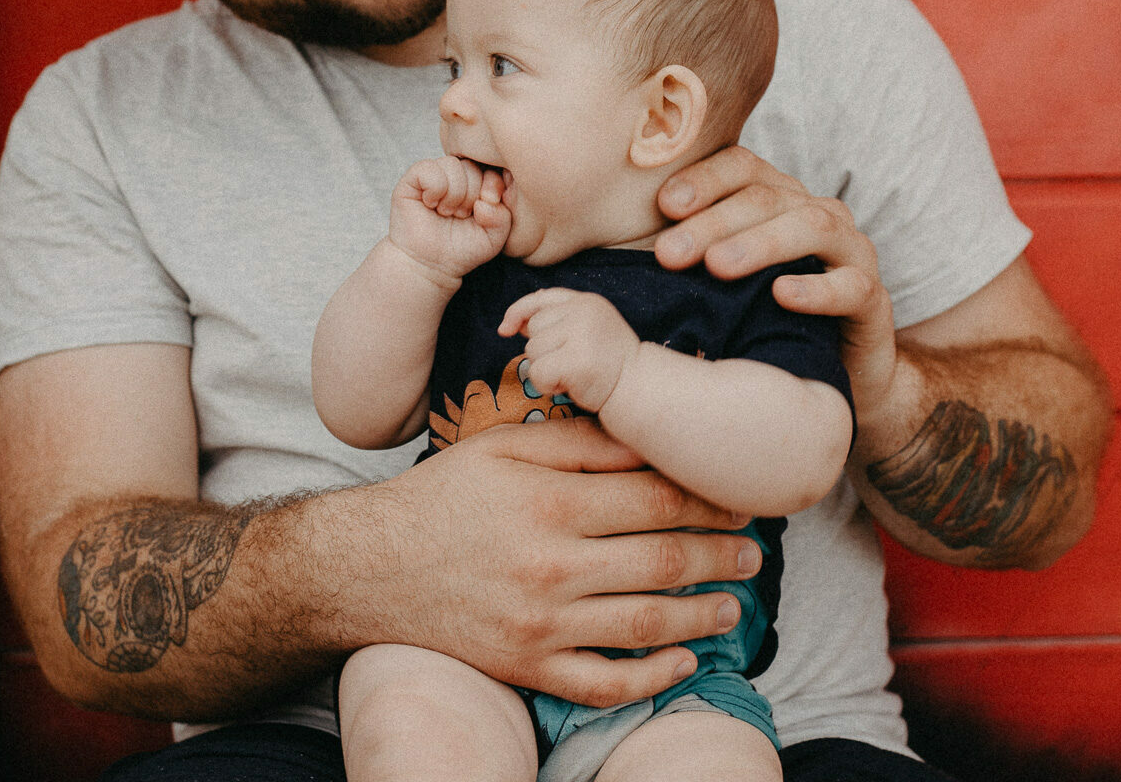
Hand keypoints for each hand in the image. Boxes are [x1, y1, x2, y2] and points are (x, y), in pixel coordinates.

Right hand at [365, 417, 759, 706]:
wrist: (367, 567)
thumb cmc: (441, 496)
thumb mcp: (503, 446)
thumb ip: (579, 440)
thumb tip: (648, 436)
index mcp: (551, 501)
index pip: (656, 499)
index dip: (708, 500)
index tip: (739, 500)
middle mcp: (552, 565)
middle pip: (663, 561)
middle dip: (720, 555)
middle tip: (753, 551)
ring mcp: (541, 623)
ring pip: (646, 624)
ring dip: (703, 614)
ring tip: (735, 603)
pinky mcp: (526, 666)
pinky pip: (603, 684)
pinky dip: (651, 679)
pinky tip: (683, 661)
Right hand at [387, 156, 512, 284]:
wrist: (430, 264)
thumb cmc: (462, 249)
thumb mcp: (494, 236)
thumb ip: (503, 216)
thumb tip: (487, 198)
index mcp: (479, 181)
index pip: (492, 167)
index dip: (492, 188)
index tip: (482, 213)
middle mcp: (457, 174)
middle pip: (473, 165)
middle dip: (471, 196)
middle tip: (461, 216)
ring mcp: (435, 173)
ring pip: (452, 165)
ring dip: (453, 195)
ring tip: (446, 212)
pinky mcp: (413, 178)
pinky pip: (429, 168)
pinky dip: (434, 190)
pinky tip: (431, 205)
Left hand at [497, 288, 641, 413]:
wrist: (638, 388)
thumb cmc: (609, 363)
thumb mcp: (587, 329)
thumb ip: (558, 319)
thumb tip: (518, 321)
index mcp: (587, 301)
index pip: (541, 299)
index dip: (518, 312)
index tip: (505, 329)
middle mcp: (584, 311)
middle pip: (533, 329)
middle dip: (543, 350)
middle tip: (571, 362)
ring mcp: (581, 334)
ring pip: (532, 351)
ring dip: (546, 369)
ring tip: (573, 373)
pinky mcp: (577, 360)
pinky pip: (537, 372)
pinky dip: (547, 385)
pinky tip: (569, 386)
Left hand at [654, 146, 899, 412]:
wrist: (832, 376)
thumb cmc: (757, 319)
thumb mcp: (715, 280)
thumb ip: (675, 250)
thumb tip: (595, 235)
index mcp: (777, 198)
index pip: (741, 167)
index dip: (702, 179)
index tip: (660, 205)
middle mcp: (816, 213)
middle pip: (767, 197)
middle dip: (715, 221)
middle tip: (669, 253)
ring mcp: (850, 251)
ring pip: (811, 227)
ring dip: (761, 243)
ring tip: (719, 267)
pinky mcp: (872, 297)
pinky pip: (852, 285)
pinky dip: (817, 288)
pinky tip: (782, 294)